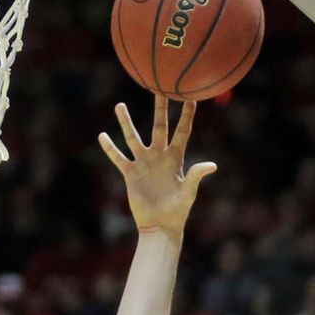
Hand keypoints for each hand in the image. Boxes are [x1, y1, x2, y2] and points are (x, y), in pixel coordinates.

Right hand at [99, 95, 215, 238]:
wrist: (159, 227)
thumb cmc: (177, 212)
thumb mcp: (188, 194)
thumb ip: (196, 177)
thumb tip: (211, 165)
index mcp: (176, 159)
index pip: (182, 131)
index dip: (186, 115)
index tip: (190, 96)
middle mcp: (159, 156)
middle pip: (159, 126)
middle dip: (159, 108)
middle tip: (158, 87)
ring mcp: (144, 164)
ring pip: (133, 138)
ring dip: (126, 122)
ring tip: (119, 105)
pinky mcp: (131, 174)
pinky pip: (119, 158)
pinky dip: (110, 148)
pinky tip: (102, 136)